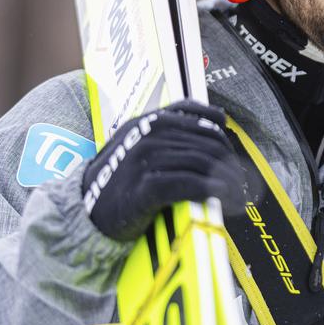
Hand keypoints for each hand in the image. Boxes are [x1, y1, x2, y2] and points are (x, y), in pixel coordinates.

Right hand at [82, 100, 244, 240]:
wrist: (83, 212)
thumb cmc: (117, 182)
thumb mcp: (136, 147)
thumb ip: (166, 134)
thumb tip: (215, 122)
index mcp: (146, 121)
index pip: (192, 111)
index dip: (217, 128)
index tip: (229, 144)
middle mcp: (146, 134)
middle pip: (205, 140)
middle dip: (228, 160)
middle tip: (240, 180)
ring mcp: (144, 159)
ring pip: (202, 162)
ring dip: (227, 179)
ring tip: (237, 194)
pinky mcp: (144, 188)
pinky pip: (189, 183)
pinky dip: (211, 189)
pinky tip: (221, 196)